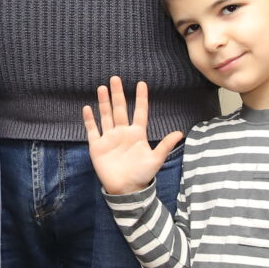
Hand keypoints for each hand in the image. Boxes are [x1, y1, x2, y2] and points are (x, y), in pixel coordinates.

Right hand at [80, 77, 184, 196]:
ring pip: (106, 116)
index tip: (141, 83)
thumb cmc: (142, 175)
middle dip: (117, 94)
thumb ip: (166, 145)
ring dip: (104, 102)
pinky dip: (90, 120)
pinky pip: (93, 130)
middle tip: (115, 78)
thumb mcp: (156, 159)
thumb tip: (180, 133)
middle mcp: (122, 132)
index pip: (139, 112)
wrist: (126, 190)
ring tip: (102, 88)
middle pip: (119, 109)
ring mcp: (109, 138)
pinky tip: (88, 108)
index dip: (141, 98)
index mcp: (137, 134)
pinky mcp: (97, 147)